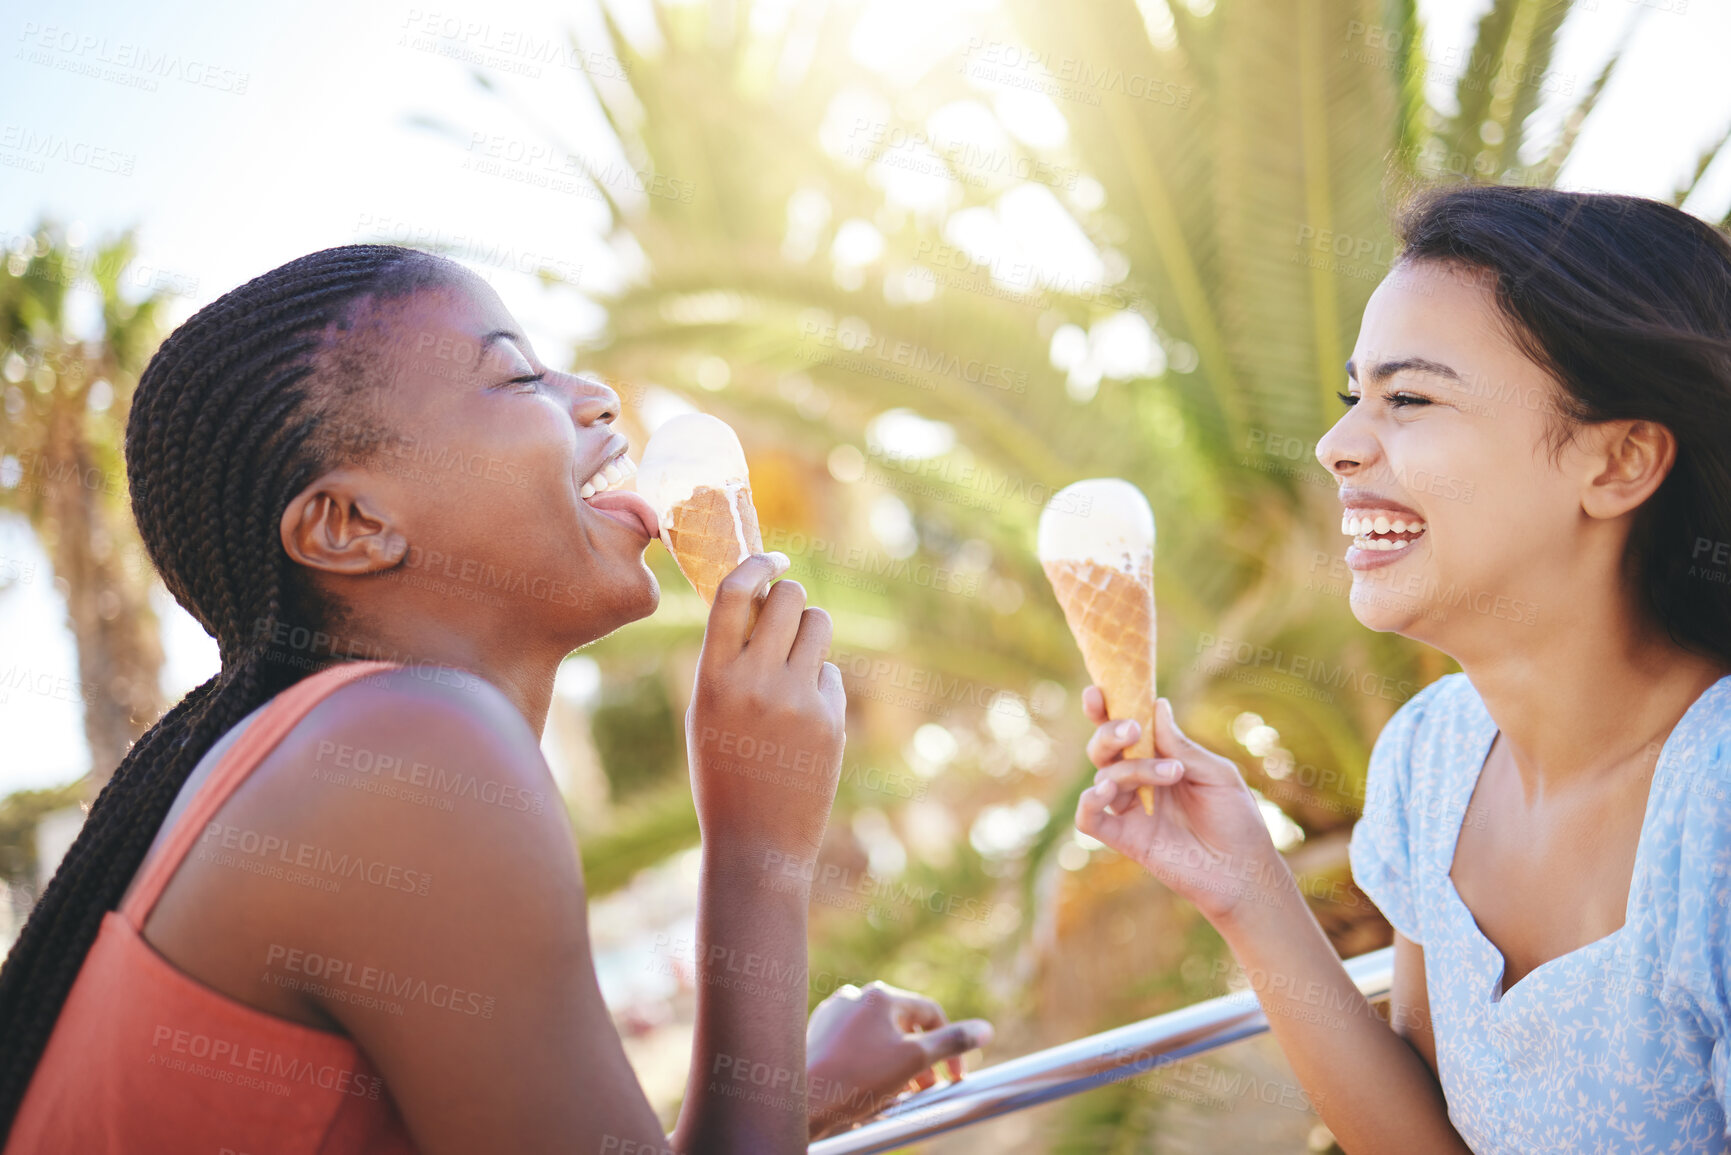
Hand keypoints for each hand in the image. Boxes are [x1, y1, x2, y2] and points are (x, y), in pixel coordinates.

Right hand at [686, 553, 845, 869]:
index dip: (756, 565)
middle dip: (790, 598)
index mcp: (712, 678)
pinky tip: (803, 722)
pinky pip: (832, 674)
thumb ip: (727, 659)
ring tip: (794, 666)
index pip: (734, 594)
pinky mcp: (830, 720)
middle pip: (789, 597)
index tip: (772, 559)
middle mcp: (755, 682)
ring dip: (810, 632)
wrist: (756, 842)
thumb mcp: (705, 712)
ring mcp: (797, 700)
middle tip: (784, 617)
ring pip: (819, 625)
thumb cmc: (722, 771)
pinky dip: (820, 685)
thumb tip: (759, 601)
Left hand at [804, 981, 992, 1139]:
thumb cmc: (857, 1079)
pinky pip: (855, 1049)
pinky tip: (868, 1094)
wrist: (801, 1100)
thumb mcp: (914, 1061)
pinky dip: (869, 1068)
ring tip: (897, 1097)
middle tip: (925, 1091)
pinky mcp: (817, 1036)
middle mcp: (854, 998)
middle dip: (920, 1062)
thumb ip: (951, 1042)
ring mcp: (833, 1016)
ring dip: (895, 1067)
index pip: (931, 1015)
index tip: (954, 1079)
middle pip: (904, 1028)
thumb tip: (985, 1029)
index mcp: (880, 997)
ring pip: (879, 1040)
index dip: (950, 1047)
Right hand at [1076, 690, 1282, 924]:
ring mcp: (1129, 810)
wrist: (1245, 872)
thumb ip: (1181, 745)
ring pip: (1104, 776)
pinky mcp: (1124, 838)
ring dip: (1132, 768)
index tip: (1098, 690)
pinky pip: (1088, 817)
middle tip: (1134, 730)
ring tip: (1172, 774)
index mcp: (1160, 760)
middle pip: (1104, 748)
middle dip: (1111, 732)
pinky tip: (1108, 792)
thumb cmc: (1236, 820)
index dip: (1107, 709)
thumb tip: (1156, 705)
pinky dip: (1090, 800)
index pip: (1125, 729)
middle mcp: (1139, 782)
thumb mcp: (1216, 773)